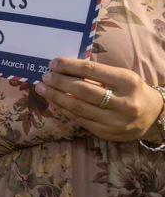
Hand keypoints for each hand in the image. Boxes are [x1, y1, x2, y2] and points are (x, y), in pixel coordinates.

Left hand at [35, 58, 162, 142]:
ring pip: (79, 108)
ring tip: (42, 88)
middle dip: (60, 82)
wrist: (153, 116)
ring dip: (56, 97)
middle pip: (83, 91)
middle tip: (45, 76)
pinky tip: (53, 102)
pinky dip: (64, 109)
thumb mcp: (121, 76)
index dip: (70, 66)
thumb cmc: (132, 90)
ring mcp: (115, 121)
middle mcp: (123, 103)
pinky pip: (80, 120)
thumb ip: (97, 73)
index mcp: (127, 82)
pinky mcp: (107, 133)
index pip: (92, 70)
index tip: (53, 63)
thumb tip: (64, 68)